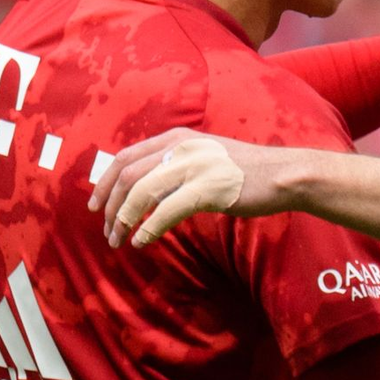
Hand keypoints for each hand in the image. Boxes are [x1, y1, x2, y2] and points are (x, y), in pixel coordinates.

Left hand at [92, 128, 287, 248]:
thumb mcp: (204, 157)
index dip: (105, 183)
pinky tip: (143, 241)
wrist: (283, 174)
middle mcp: (181, 147)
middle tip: (108, 231)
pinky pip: (166, 210)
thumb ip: (176, 166)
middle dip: (111, 207)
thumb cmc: (246, 172)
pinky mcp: (208, 188)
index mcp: (176, 138)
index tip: (96, 206)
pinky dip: (149, 228)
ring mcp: (195, 166)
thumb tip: (147, 191)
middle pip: (128, 175)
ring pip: (141, 192)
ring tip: (120, 241)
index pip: (126, 157)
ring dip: (125, 220)